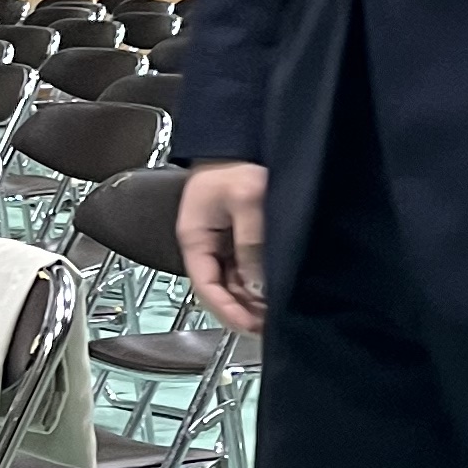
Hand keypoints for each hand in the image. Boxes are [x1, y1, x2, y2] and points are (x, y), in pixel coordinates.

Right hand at [180, 161, 269, 331]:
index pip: (205, 286)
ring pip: (234, 283)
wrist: (241, 140)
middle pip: (220, 290)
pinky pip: (245, 269)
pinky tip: (273, 292)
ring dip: (251, 300)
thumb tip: (258, 282)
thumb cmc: (235, 162)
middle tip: (267, 326)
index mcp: (194, 237)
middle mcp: (206, 245)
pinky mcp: (239, 238)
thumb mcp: (245, 198)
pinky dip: (257, 284)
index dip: (226, 310)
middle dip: (242, 310)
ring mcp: (222, 243)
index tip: (249, 325)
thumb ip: (251, 242)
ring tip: (273, 314)